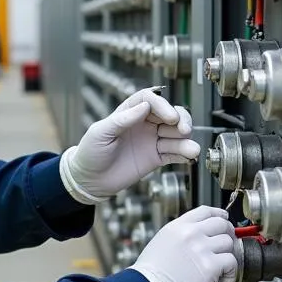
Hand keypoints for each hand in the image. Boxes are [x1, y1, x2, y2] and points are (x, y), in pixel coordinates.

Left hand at [59, 89, 199, 204]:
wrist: (90, 180)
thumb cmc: (90, 153)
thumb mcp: (101, 133)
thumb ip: (122, 120)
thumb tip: (144, 106)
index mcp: (129, 113)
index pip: (150, 100)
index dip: (162, 105)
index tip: (169, 117)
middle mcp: (144, 124)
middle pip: (170, 114)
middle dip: (181, 119)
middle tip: (183, 130)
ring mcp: (152, 141)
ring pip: (176, 134)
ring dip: (186, 140)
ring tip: (191, 149)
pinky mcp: (156, 158)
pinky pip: (174, 153)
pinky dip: (184, 154)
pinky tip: (189, 156)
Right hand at [128, 206, 237, 281]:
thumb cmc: (148, 277)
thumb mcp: (160, 245)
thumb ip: (180, 239)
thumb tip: (197, 244)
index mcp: (177, 227)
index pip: (206, 211)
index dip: (219, 215)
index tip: (224, 220)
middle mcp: (191, 234)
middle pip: (223, 224)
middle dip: (228, 236)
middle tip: (225, 250)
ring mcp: (201, 248)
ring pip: (230, 244)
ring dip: (228, 259)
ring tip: (217, 274)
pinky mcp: (210, 266)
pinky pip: (232, 265)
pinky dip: (229, 278)